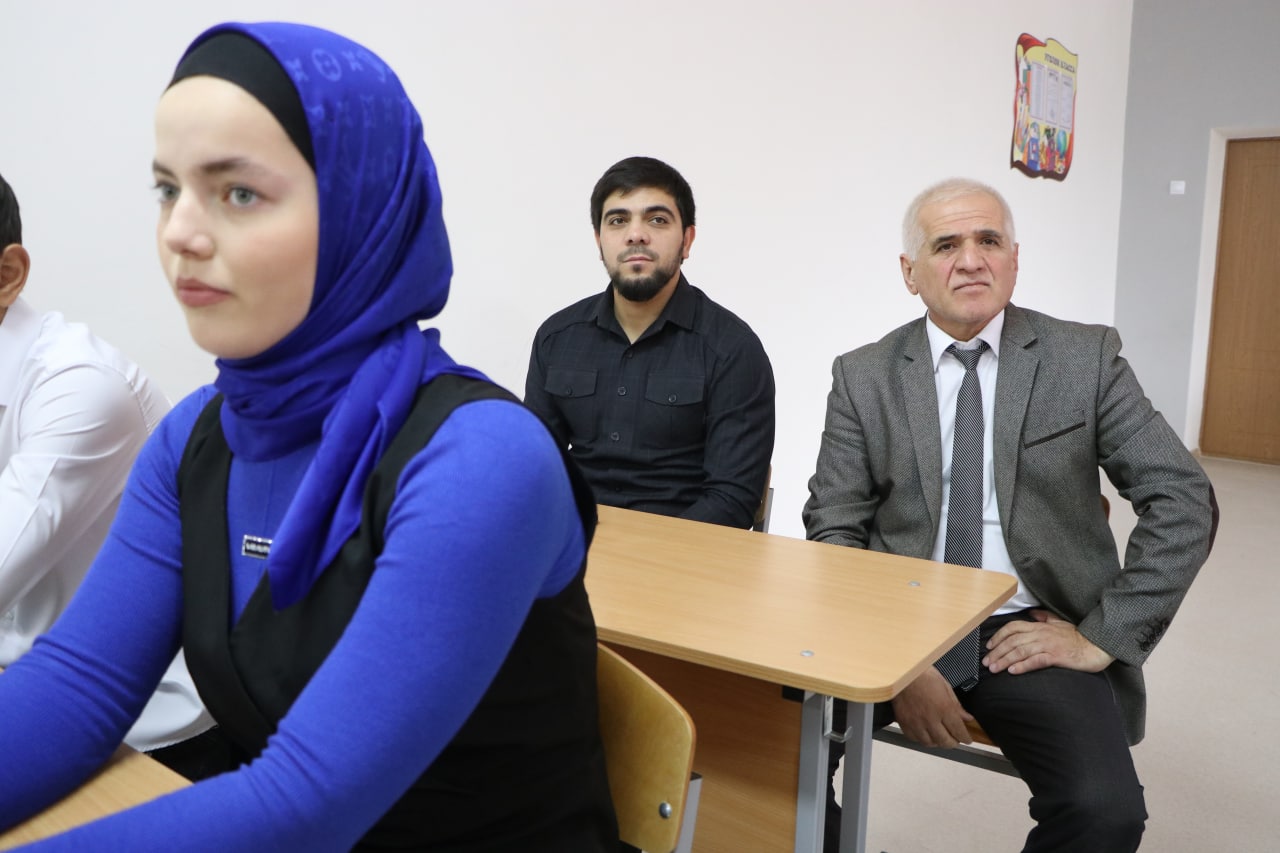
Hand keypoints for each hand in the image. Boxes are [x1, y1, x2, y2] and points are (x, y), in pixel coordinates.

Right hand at [891, 666, 974, 747]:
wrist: (901, 672)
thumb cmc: (922, 674)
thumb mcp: (945, 686)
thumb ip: (956, 705)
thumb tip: (966, 717)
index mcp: (943, 708)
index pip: (958, 731)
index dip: (965, 738)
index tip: (966, 739)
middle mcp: (930, 718)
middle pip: (945, 741)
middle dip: (953, 743)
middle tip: (955, 740)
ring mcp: (916, 722)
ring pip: (930, 743)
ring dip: (937, 742)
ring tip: (940, 738)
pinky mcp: (904, 723)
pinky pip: (914, 738)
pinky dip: (921, 739)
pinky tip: (925, 734)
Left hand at [983, 609, 1114, 674]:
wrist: (1096, 646)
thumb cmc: (1077, 636)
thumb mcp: (1059, 622)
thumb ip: (1044, 617)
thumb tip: (1032, 614)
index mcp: (1039, 626)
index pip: (1013, 627)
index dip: (999, 636)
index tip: (989, 646)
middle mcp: (1041, 634)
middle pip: (1013, 641)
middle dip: (997, 651)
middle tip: (987, 662)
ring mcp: (1048, 645)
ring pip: (1021, 651)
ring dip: (1005, 660)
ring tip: (994, 669)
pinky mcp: (1056, 656)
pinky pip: (1036, 660)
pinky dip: (1023, 665)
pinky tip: (1013, 671)